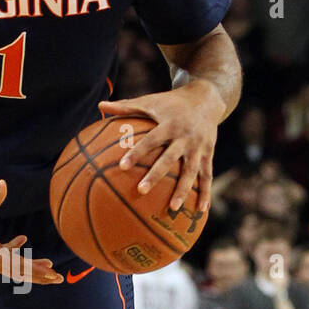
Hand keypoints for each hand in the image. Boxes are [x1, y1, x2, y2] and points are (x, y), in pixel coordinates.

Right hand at [0, 180, 62, 285]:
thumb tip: (3, 184)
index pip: (20, 265)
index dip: (38, 270)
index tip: (53, 275)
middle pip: (20, 271)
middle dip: (39, 274)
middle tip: (59, 278)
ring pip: (12, 265)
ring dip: (29, 266)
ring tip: (48, 267)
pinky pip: (3, 255)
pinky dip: (14, 250)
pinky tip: (24, 240)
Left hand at [99, 78, 223, 211]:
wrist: (207, 98)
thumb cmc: (171, 102)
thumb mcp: (150, 101)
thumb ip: (125, 106)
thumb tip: (100, 105)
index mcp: (169, 124)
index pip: (150, 140)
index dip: (137, 152)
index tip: (121, 166)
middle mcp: (185, 137)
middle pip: (169, 159)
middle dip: (156, 175)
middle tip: (141, 191)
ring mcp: (199, 147)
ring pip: (191, 171)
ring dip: (183, 190)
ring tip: (173, 208)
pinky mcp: (208, 155)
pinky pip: (207, 176)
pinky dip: (205, 193)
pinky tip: (200, 211)